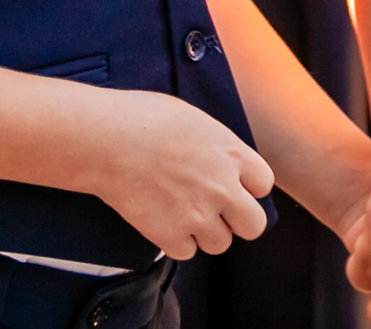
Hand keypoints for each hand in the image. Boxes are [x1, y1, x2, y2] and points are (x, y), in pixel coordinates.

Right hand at [90, 89, 273, 259]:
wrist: (105, 139)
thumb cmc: (140, 117)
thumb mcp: (191, 118)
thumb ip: (214, 144)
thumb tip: (217, 155)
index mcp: (230, 153)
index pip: (264, 183)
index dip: (249, 186)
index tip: (234, 185)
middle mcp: (222, 188)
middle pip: (253, 225)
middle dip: (237, 220)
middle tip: (216, 210)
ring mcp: (198, 214)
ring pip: (220, 244)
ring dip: (204, 233)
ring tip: (182, 213)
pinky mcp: (170, 234)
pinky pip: (187, 252)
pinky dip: (175, 242)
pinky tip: (162, 221)